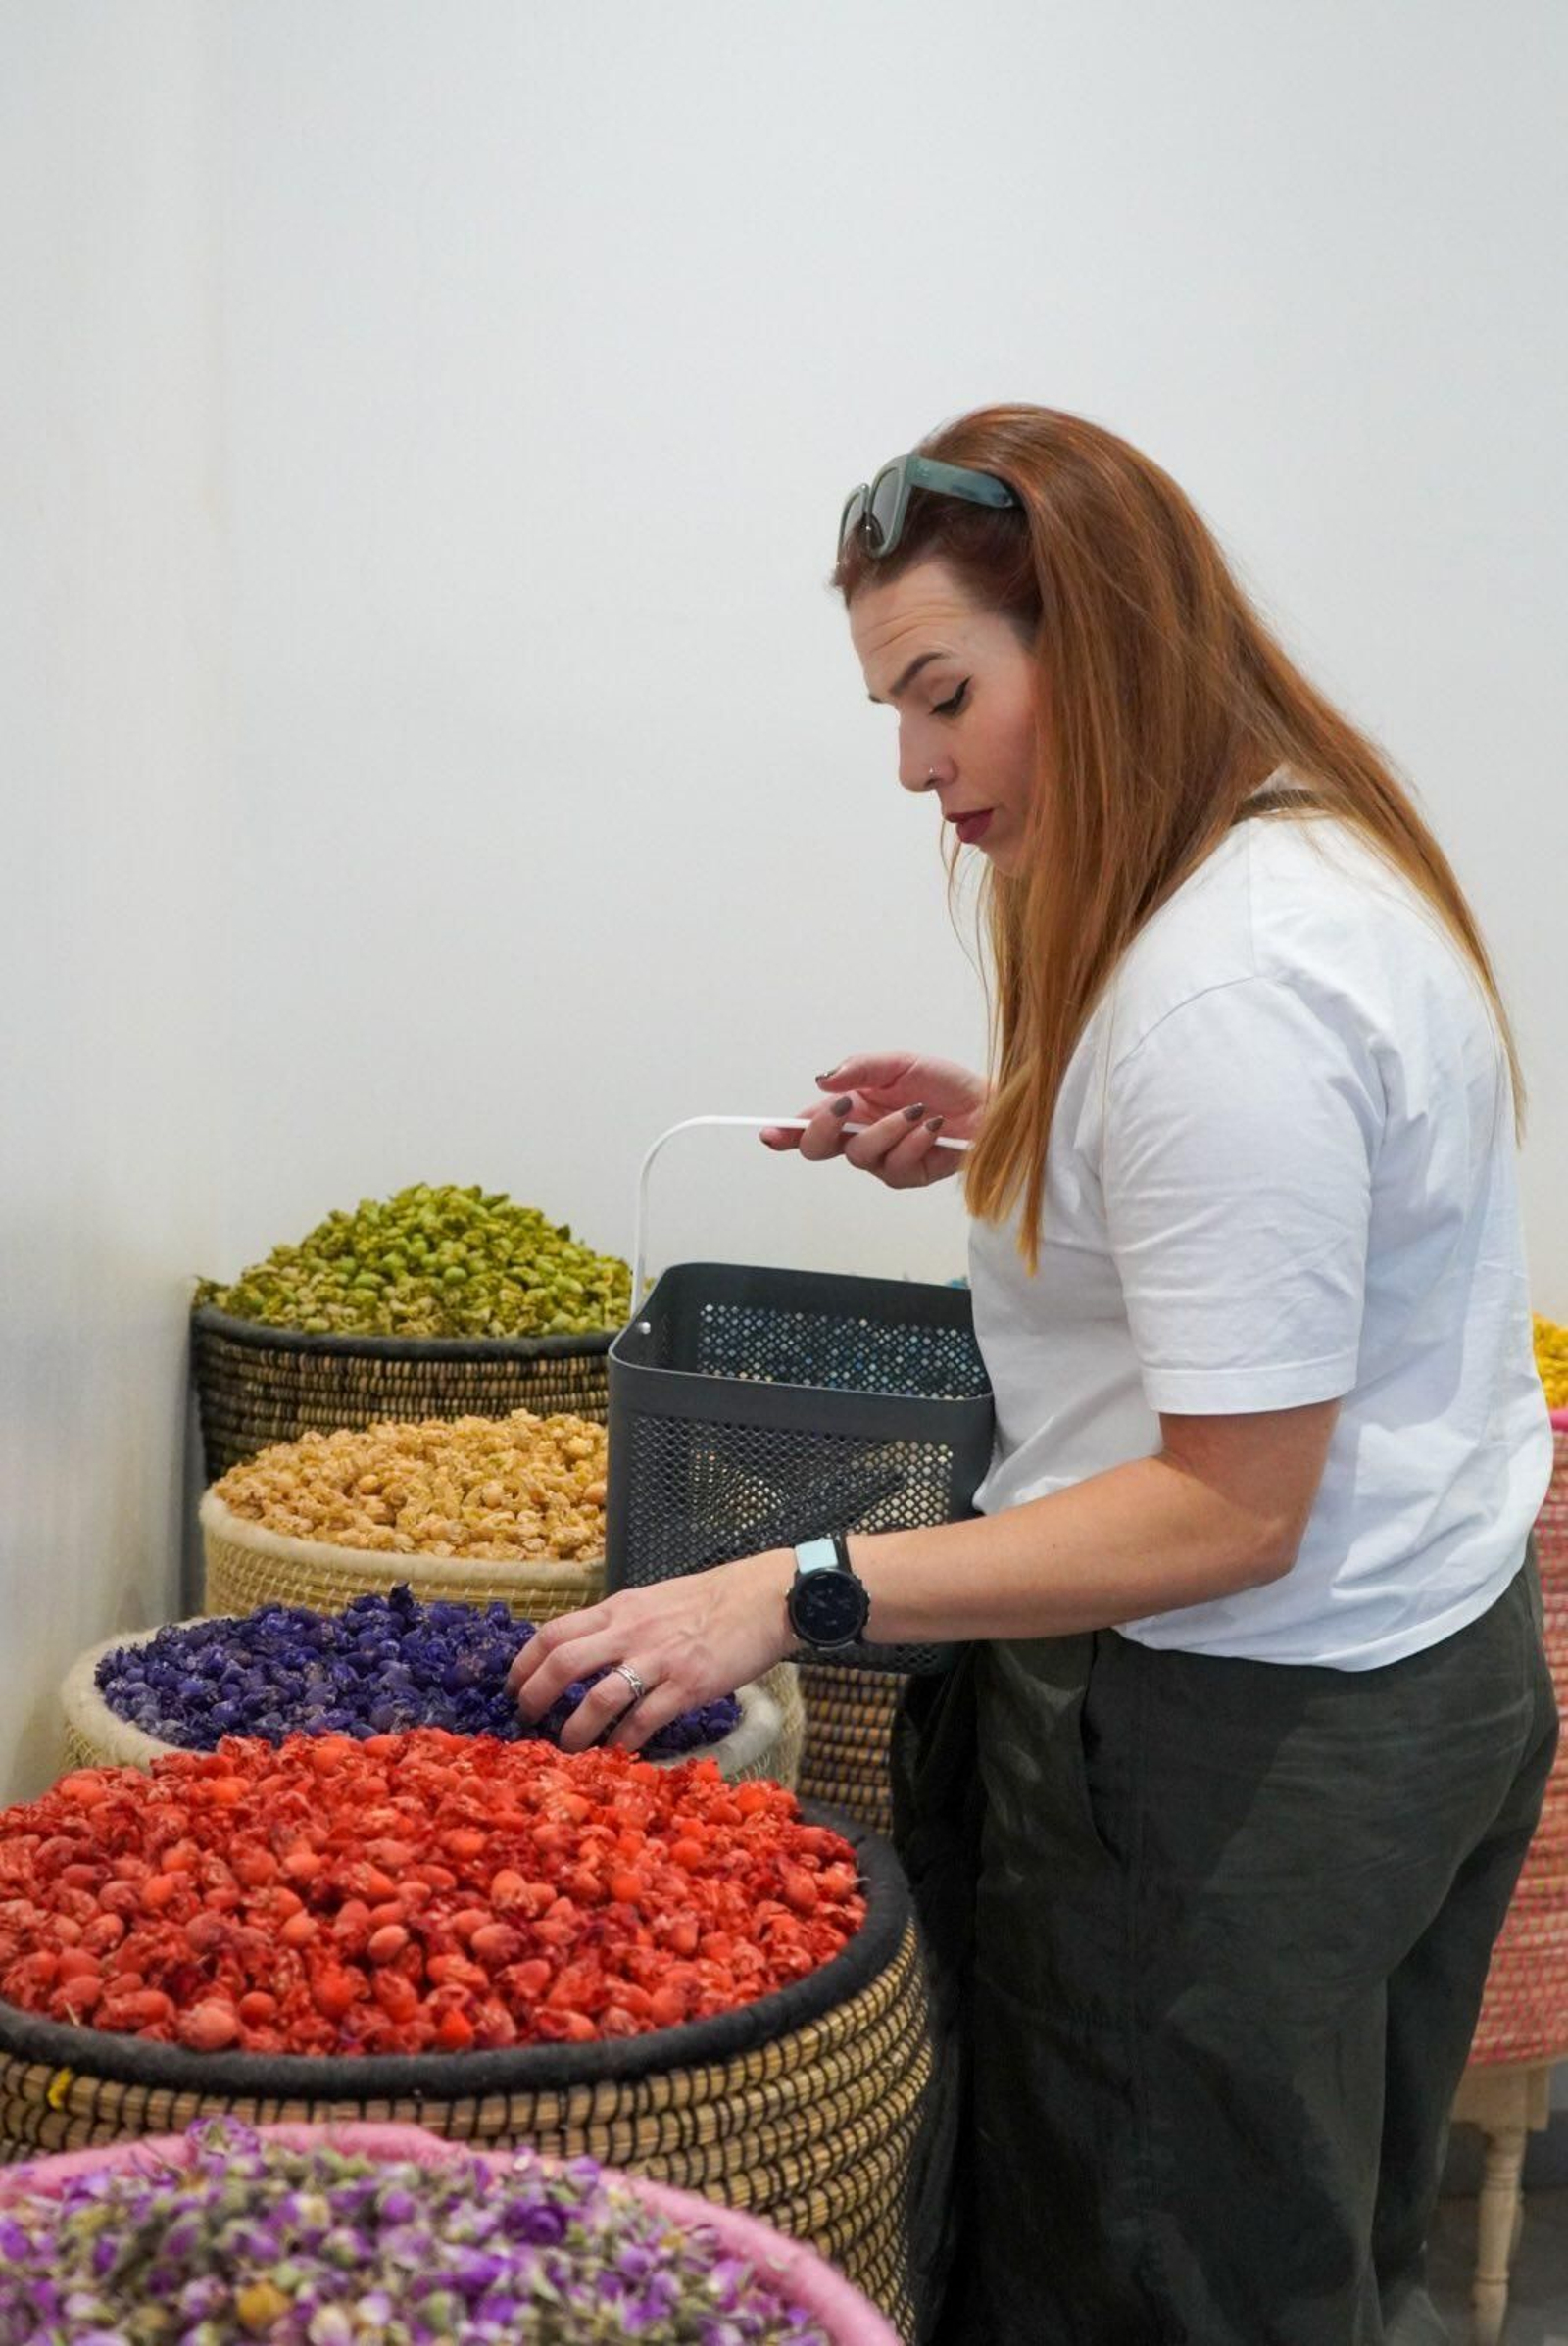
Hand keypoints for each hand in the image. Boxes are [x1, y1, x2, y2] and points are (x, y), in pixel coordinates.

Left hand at [506, 1551, 796, 1755]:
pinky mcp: (688, 1685)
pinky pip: (644, 1720)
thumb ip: (619, 1623)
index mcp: (619, 1608)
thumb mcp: (653, 1600)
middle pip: (563, 1662)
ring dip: (575, 1730)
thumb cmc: (711, 1599)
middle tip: (527, 1720)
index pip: (553, 1632)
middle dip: (535, 1697)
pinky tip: (619, 1754)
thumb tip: (587, 1651)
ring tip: (566, 1748)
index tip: (512, 1688)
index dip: (523, 1664)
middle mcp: (631, 1631)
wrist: (765, 1597)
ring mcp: (659, 1659)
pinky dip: (625, 1742)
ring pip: (598, 1698)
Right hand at [760, 1052, 988, 1189]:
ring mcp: (884, 1159)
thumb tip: (824, 1081)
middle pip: (818, 1148)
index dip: (784, 1132)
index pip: (808, 1124)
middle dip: (824, 1129)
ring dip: (887, 1130)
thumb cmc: (944, 1084)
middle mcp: (861, 1136)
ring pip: (860, 1155)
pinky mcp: (909, 1176)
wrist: (988, 1105)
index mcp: (851, 1109)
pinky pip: (896, 1167)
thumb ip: (860, 1068)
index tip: (769, 1133)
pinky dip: (914, 1143)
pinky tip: (932, 1127)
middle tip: (844, 1107)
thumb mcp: (899, 1063)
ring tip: (916, 1110)